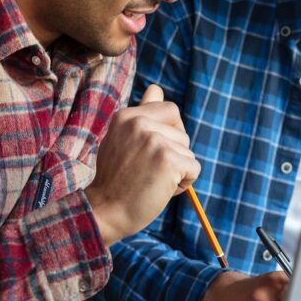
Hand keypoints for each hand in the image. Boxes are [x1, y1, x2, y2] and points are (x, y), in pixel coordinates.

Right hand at [86, 85, 200, 245]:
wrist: (105, 212)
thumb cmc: (116, 180)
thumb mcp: (123, 140)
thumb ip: (142, 114)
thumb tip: (156, 88)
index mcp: (127, 115)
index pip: (170, 110)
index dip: (170, 134)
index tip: (150, 152)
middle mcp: (139, 122)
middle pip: (183, 132)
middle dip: (175, 153)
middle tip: (148, 171)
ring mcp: (153, 140)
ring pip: (188, 152)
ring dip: (177, 171)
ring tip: (150, 181)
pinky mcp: (168, 160)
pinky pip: (194, 169)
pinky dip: (184, 183)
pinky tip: (161, 190)